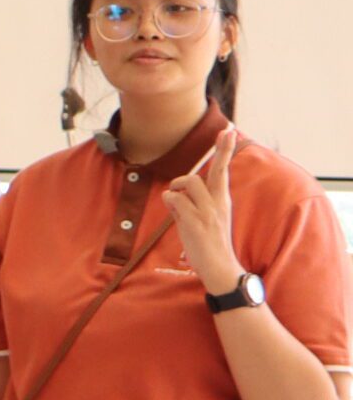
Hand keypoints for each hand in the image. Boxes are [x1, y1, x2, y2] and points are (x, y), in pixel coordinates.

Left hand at [166, 128, 241, 292]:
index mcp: (222, 202)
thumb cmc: (208, 245)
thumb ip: (188, 206)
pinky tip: (173, 210)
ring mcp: (208, 211)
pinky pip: (176, 199)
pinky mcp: (196, 221)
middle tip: (226, 131)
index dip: (224, 151)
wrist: (219, 268)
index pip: (223, 172)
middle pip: (217, 171)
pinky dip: (170, 200)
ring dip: (176, 186)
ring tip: (175, 200)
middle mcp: (218, 203)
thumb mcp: (200, 221)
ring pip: (190, 182)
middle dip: (221, 150)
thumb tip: (173, 195)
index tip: (228, 131)